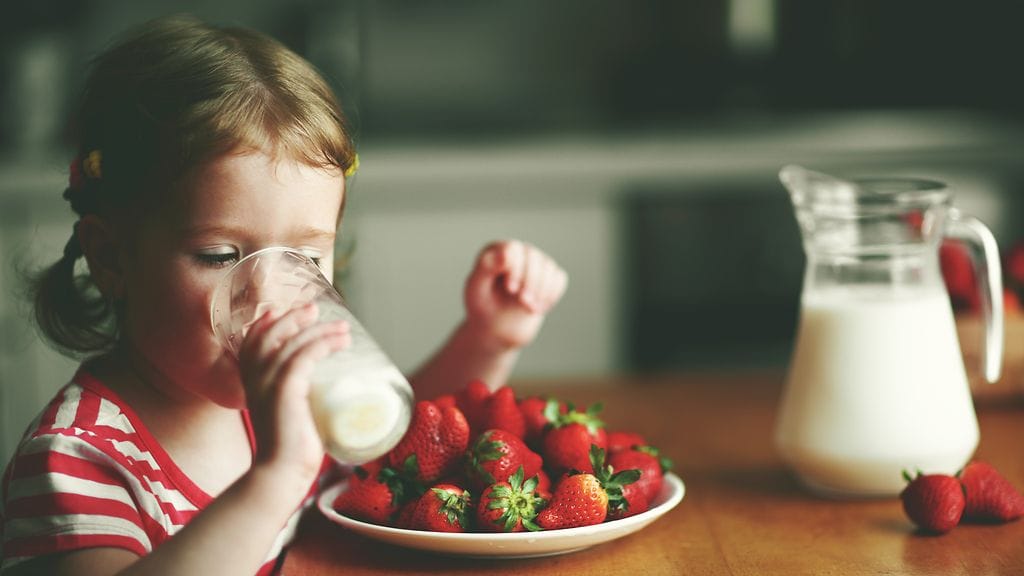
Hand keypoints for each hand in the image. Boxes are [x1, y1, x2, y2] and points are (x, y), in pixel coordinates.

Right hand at [236, 303, 350, 486]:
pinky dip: (323, 344)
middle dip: (295, 317)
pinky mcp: (285, 390)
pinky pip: (304, 356)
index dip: (268, 322)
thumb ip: (295, 400)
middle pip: (270, 333)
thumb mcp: (287, 415)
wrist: (280, 474)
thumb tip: (324, 393)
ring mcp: (268, 383)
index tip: (290, 312)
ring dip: (320, 330)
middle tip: (317, 311)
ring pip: (293, 342)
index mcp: (251, 382)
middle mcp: (255, 378)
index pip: (252, 341)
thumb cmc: (289, 450)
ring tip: (343, 329)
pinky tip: (340, 341)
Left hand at [463, 240, 567, 350]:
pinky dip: (551, 295)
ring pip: (548, 268)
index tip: (511, 289)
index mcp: (496, 251)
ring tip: (529, 308)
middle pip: (534, 257)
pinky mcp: (548, 277)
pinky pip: (559, 279)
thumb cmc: (482, 307)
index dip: (516, 268)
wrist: (495, 328)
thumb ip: (486, 268)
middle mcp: (517, 252)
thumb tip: (505, 252)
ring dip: (542, 290)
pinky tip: (538, 308)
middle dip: (531, 281)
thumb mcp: (477, 289)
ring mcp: (535, 263)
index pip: (514, 249)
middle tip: (523, 302)